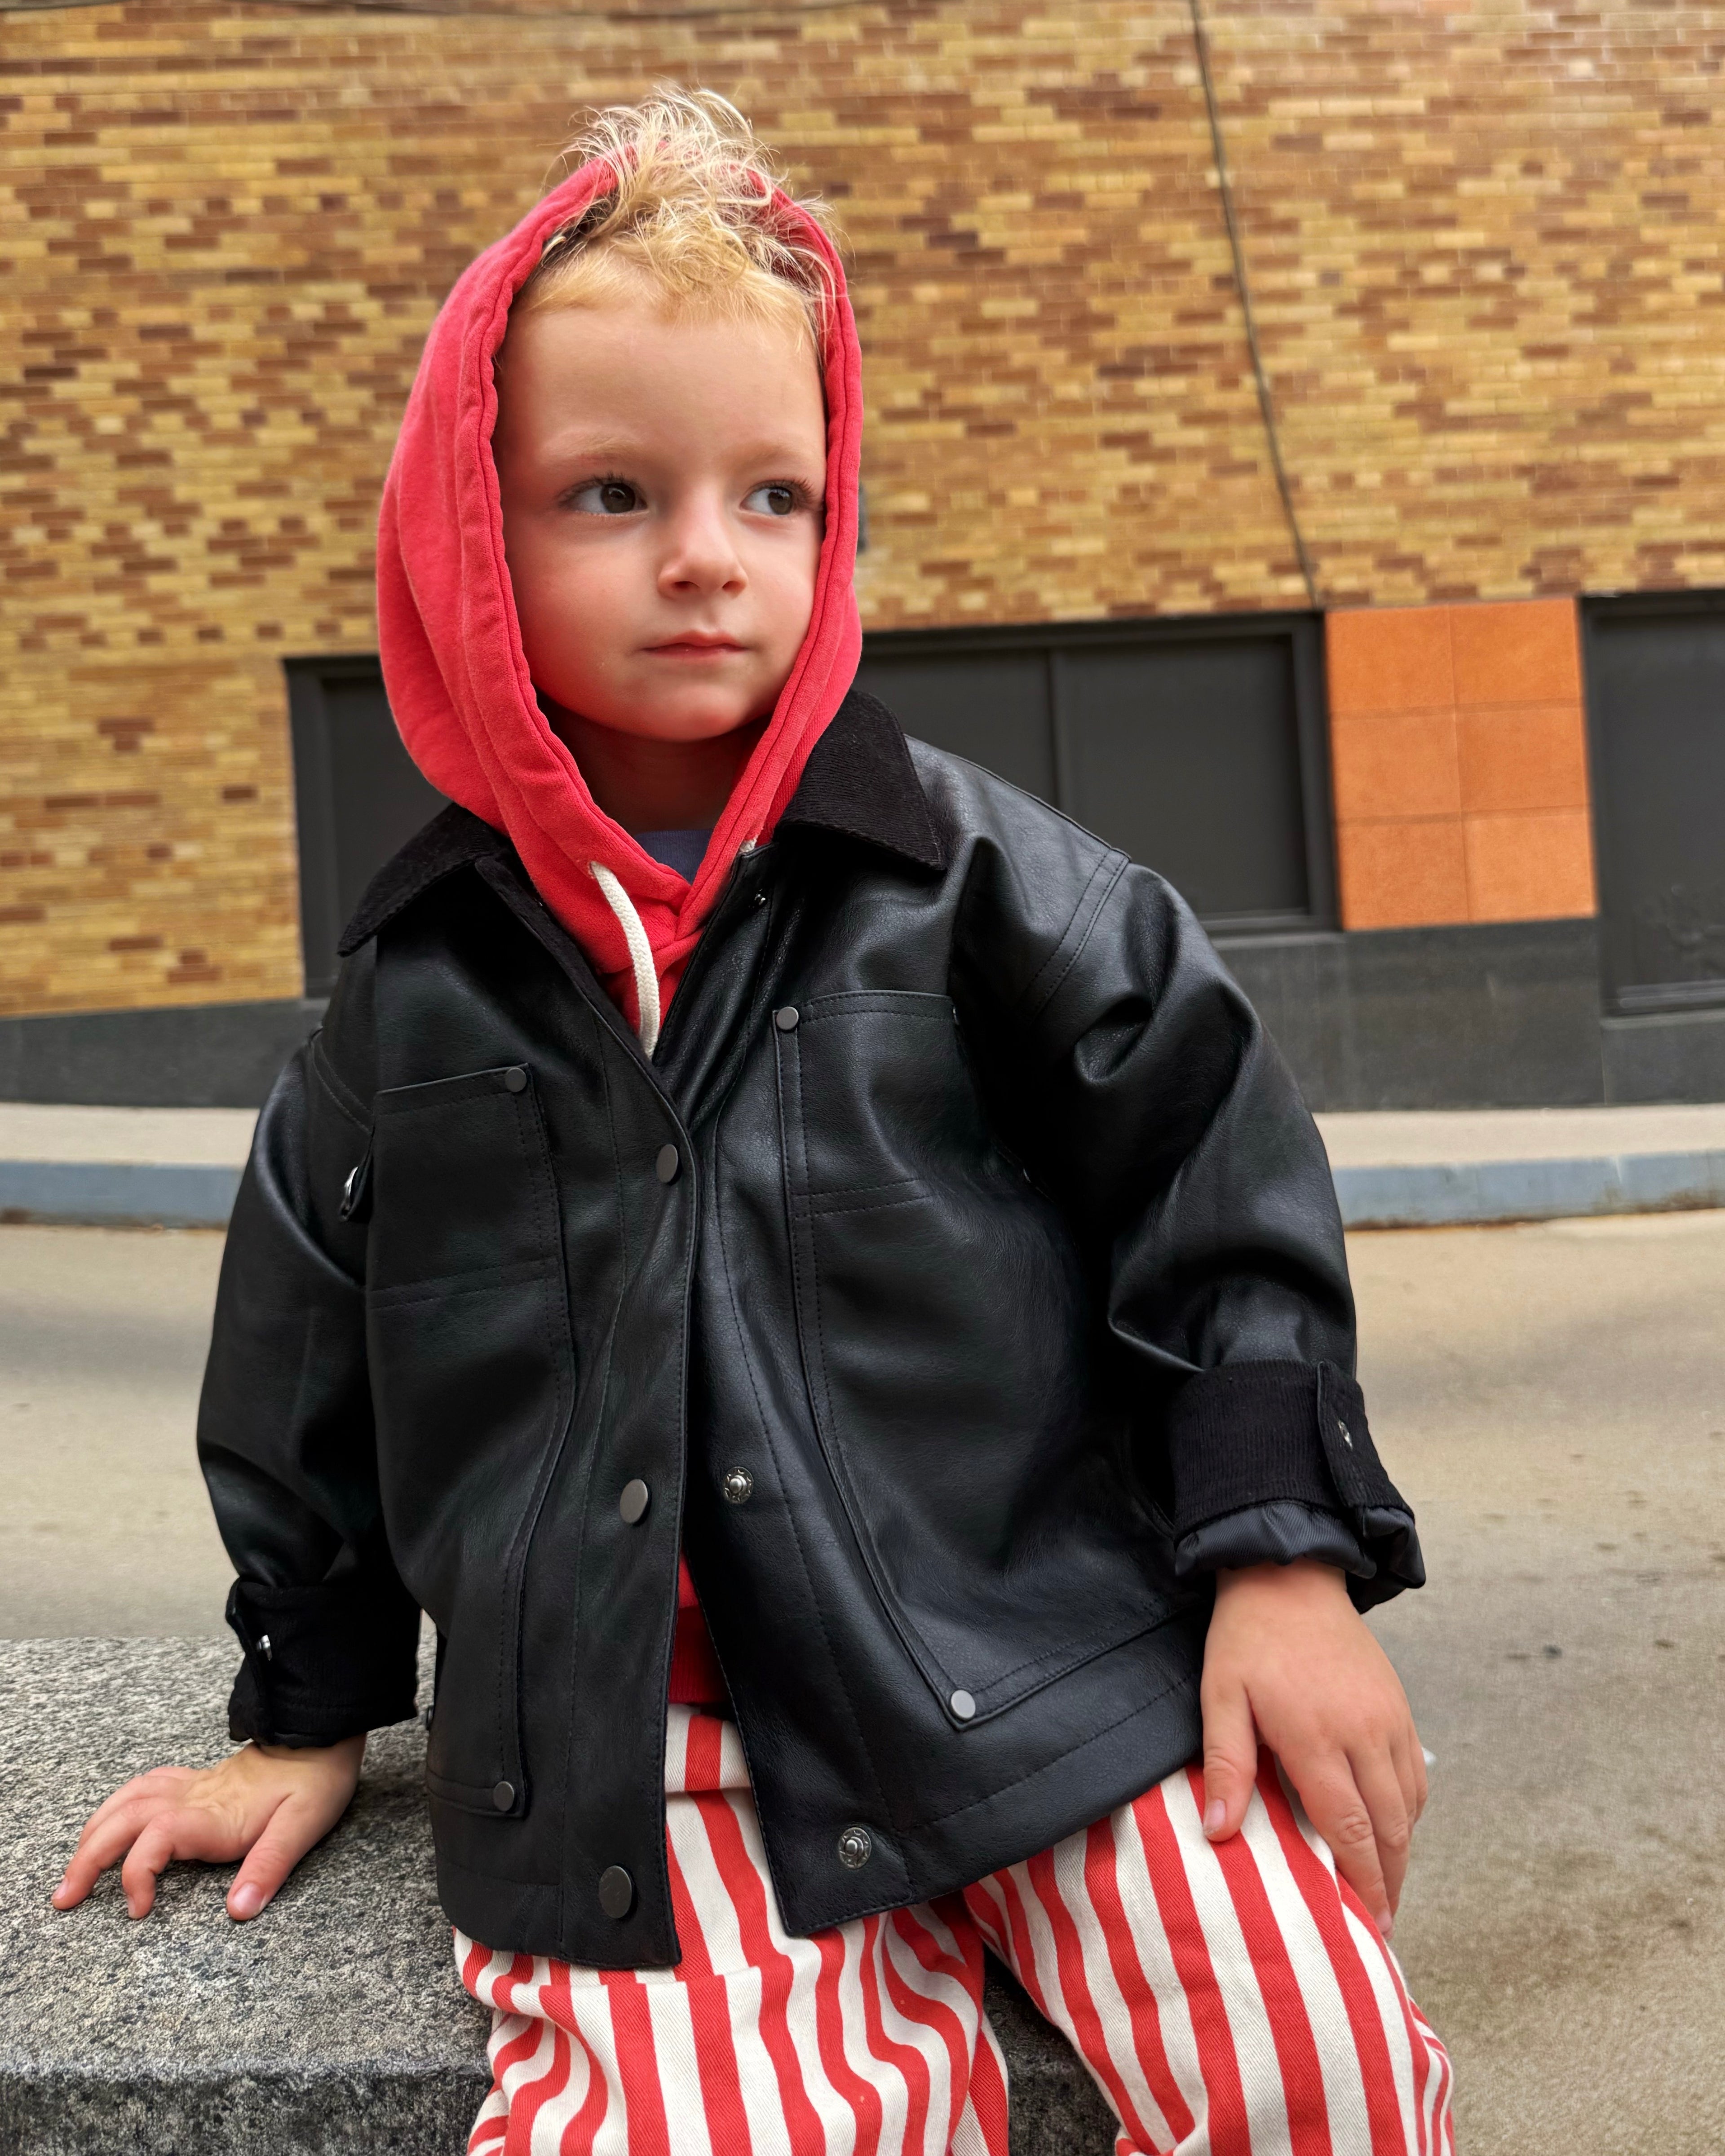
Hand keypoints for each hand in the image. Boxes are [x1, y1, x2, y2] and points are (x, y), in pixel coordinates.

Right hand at [51, 1735, 365, 1922]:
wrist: (320, 1736)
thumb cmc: (315, 1781)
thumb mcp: (303, 1827)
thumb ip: (269, 1868)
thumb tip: (239, 1911)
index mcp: (215, 1814)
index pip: (155, 1839)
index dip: (136, 1873)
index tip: (138, 1910)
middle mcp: (194, 1798)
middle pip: (124, 1820)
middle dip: (87, 1858)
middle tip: (65, 1897)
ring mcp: (193, 1786)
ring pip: (126, 1801)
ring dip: (94, 1833)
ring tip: (75, 1868)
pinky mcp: (198, 1780)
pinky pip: (145, 1786)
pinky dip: (118, 1805)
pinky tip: (111, 1820)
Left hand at [1200, 1558, 1425, 1937]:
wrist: (1288, 1576)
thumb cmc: (1247, 1640)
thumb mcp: (1221, 1697)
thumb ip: (1225, 1766)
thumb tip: (1218, 1832)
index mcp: (1317, 1737)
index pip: (1351, 1829)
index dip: (1363, 1883)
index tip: (1368, 1924)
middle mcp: (1364, 1733)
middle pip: (1390, 1827)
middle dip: (1390, 1881)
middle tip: (1383, 1923)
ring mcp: (1389, 1718)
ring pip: (1409, 1804)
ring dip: (1402, 1849)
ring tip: (1386, 1885)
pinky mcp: (1399, 1705)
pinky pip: (1415, 1773)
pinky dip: (1409, 1810)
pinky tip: (1392, 1827)